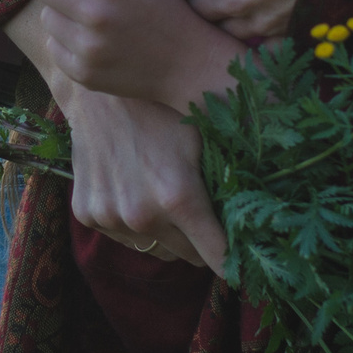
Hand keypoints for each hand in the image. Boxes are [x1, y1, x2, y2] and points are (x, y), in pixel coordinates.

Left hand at [31, 0, 244, 112]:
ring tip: (91, 16)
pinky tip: (94, 40)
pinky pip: (52, 46)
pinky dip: (67, 42)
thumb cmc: (162, 6)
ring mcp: (89, 46)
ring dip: (61, 12)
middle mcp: (98, 12)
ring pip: (45, 15)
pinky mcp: (83, 73)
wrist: (187, 63)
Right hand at [53, 80, 227, 270]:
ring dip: (164, 231)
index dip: (235, 260)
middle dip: (199, 239)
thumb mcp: (206, 137)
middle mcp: (141, 215)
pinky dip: (133, 222)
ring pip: (155, 246)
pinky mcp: (86, 213)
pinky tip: (133, 187)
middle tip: (202, 211)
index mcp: (178, 197)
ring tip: (162, 193)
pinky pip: (124, 235)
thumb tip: (266, 215)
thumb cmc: (161, 108)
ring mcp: (109, 217)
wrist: (98, 93)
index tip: (243, 257)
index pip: (219, 259)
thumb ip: (232, 181)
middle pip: (188, 255)